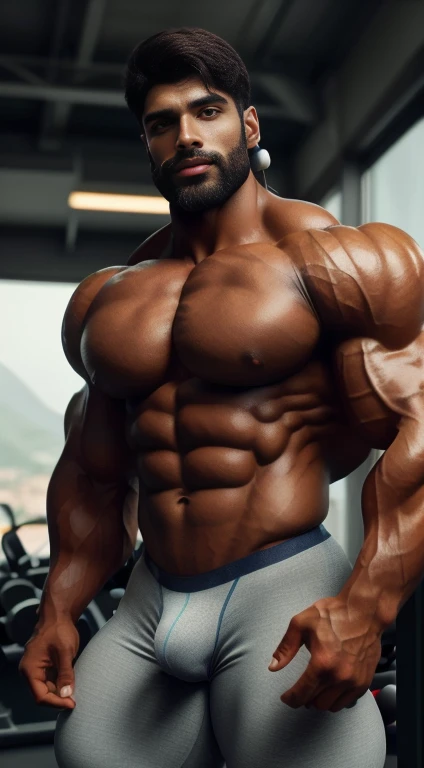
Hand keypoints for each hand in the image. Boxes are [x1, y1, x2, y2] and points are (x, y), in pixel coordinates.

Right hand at [18, 619, 79, 709]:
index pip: (40, 696)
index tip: (72, 704)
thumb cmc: (60, 630)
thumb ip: (65, 674)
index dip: (56, 702)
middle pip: (43, 694)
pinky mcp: (43, 666)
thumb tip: (66, 695)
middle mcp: (29, 671)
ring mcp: (36, 669)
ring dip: (60, 693)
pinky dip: (60, 685)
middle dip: (58, 699)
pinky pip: (50, 681)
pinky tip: (71, 686)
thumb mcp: (65, 652)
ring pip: (47, 689)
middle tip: (75, 701)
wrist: (58, 614)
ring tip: (74, 695)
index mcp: (30, 669)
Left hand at [268, 597, 381, 711]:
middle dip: (304, 698)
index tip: (286, 697)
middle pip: (315, 703)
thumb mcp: (301, 623)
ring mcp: (354, 681)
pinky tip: (330, 687)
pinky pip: (346, 702)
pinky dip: (335, 699)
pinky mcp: (364, 681)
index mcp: (322, 663)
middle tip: (300, 688)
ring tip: (315, 688)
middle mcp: (339, 677)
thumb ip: (286, 647)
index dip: (290, 698)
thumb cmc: (333, 614)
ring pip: (330, 706)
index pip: (302, 693)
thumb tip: (273, 667)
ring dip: (319, 700)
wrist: (365, 612)